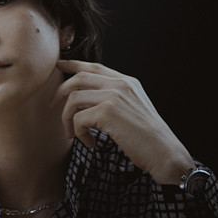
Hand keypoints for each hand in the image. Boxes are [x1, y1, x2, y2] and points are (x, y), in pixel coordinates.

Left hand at [50, 59, 194, 184]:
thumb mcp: (132, 109)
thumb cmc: (147, 138)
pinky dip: (79, 133)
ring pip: (74, 99)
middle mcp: (120, 84)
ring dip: (67, 119)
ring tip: (73, 135)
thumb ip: (114, 98)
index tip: (59, 64)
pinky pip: (78, 118)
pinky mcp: (107, 111)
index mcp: (127, 82)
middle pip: (78, 78)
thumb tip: (86, 99)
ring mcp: (114, 96)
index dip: (73, 64)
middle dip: (60, 92)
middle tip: (53, 107)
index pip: (94, 67)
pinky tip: (90, 143)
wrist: (164, 153)